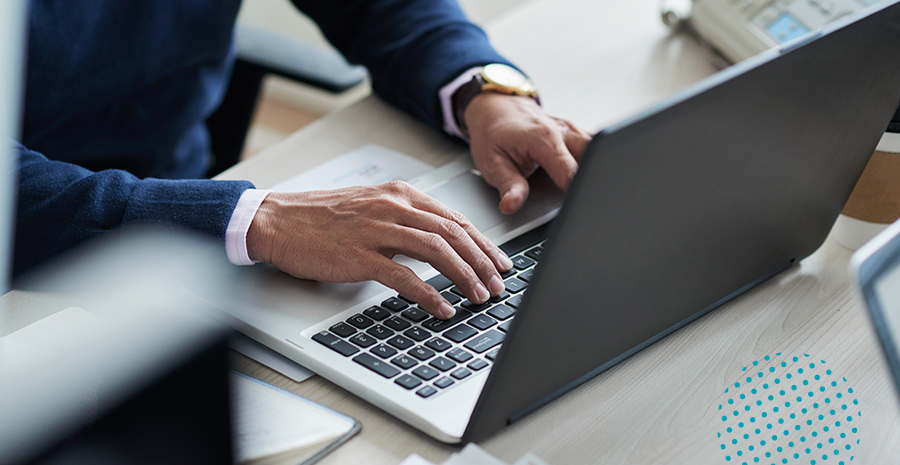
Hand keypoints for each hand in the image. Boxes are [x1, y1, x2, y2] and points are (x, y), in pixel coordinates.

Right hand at [246, 181, 513, 318]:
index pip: (453, 218)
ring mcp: (376, 230)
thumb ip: (403, 219)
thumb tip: (438, 242)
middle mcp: (392, 207)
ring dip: (464, 276)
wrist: (276, 220)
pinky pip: (404, 277)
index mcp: (398, 194)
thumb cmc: (319, 217)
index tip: (498, 261)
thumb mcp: (370, 206)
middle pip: (453, 233)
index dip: (482, 242)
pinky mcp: (359, 255)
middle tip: (498, 283)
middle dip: (482, 261)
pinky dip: (429, 294)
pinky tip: (442, 308)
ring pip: (436, 251)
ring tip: (479, 296)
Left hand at [465, 93, 591, 213]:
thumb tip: (511, 205)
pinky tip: (589, 175)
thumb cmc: (493, 134)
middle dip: (594, 178)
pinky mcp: (576, 133)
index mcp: (544, 138)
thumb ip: (508, 186)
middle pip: (594, 156)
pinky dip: (594, 161)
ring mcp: (573, 130)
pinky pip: (593, 147)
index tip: (578, 206)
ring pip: (598, 149)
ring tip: (588, 188)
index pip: (571, 171)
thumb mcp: (493, 163)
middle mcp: (563, 131)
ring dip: (596, 168)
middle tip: (587, 200)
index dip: (576, 191)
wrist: (495, 108)